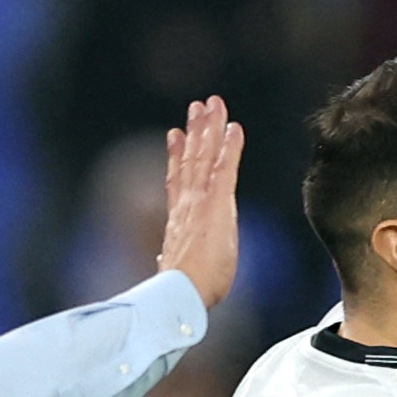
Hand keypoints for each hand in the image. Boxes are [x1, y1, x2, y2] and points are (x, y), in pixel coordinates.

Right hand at [158, 95, 244, 306]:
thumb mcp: (179, 271)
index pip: (177, 181)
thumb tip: (162, 265)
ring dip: (209, 128)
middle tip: (196, 107)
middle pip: (189, 159)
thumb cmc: (183, 291)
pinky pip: (225, 167)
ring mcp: (199, 200)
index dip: (175, 157)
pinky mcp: (216, 202)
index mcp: (178, 220)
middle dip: (194, 131)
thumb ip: (172, 261)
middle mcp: (186, 204)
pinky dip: (230, 146)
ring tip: (211, 104)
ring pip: (204, 155)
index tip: (174, 136)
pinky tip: (234, 127)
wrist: (181, 292)